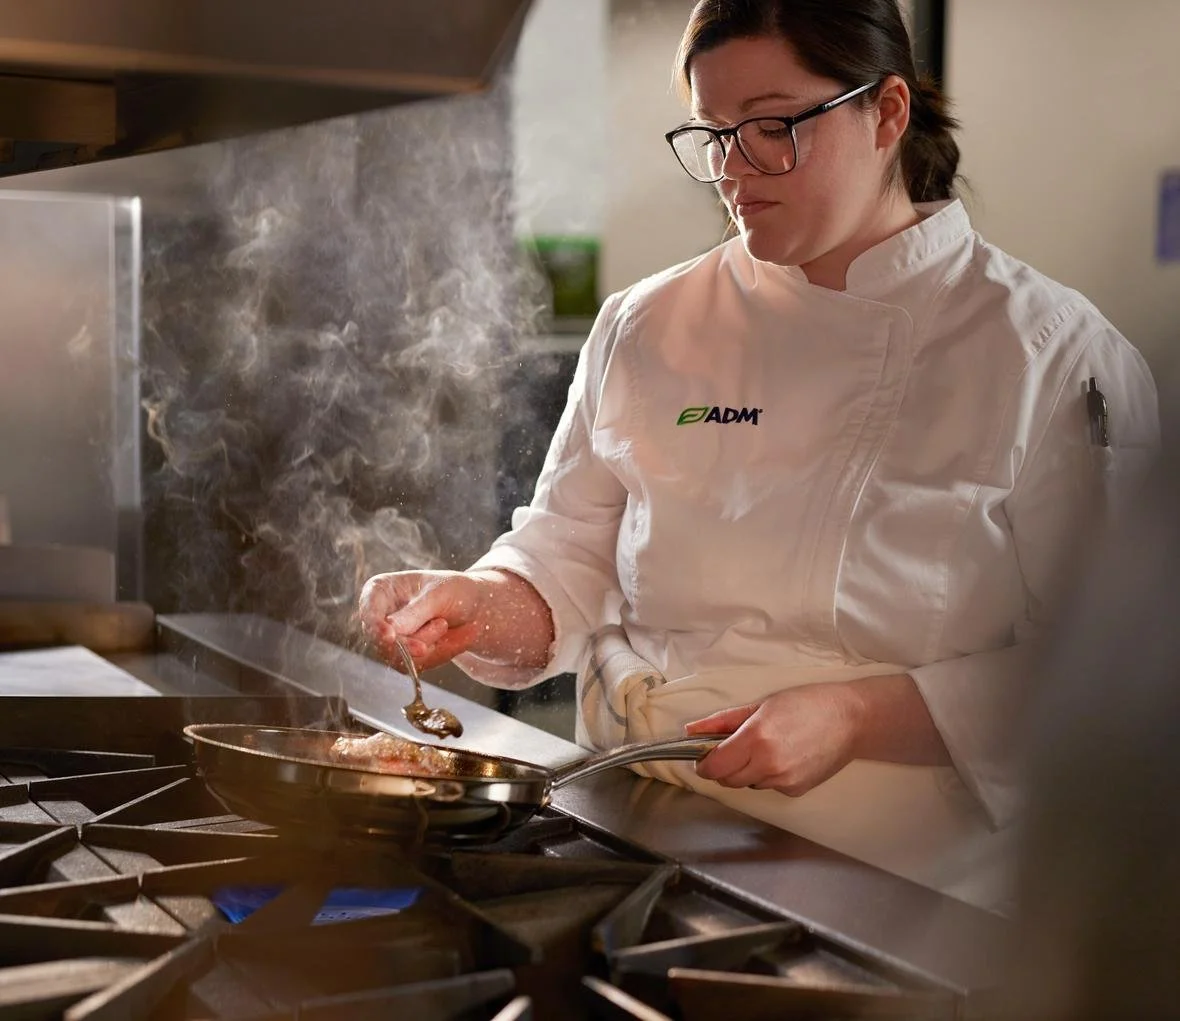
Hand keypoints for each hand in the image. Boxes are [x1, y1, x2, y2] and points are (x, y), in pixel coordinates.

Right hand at [358, 570, 485, 670]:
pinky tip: (444, 638)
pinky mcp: (402, 657)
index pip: (368, 609)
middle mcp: (379, 616)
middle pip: (382, 641)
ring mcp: (389, 640)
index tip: (390, 636)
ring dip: (430, 645)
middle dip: (414, 640)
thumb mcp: (438, 595)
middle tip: (442, 625)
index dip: (376, 625)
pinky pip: (414, 666)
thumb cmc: (452, 590)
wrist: (473, 609)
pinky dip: (435, 655)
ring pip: (399, 657)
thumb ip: (414, 612)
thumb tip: (390, 628)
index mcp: (380, 590)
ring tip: (444, 624)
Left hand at [685, 682, 862, 796]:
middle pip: (727, 780)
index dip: (703, 763)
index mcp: (756, 739)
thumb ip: (723, 720)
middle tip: (733, 748)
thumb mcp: (761, 705)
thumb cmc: (806, 704)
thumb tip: (691, 730)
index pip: (714, 767)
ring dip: (747, 771)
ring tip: (765, 748)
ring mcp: (784, 781)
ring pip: (748, 784)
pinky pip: (769, 786)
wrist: (850, 719)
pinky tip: (783, 756)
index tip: (702, 756)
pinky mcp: (796, 790)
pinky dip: (768, 775)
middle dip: (724, 767)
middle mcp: (768, 765)